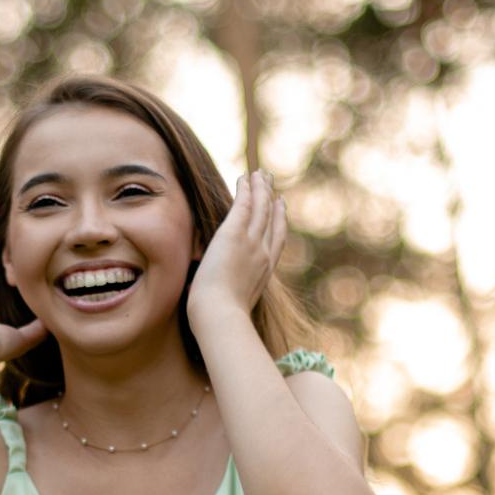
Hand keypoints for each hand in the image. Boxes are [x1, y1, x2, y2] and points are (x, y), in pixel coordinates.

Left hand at [187, 170, 286, 323]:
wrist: (220, 317)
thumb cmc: (221, 320)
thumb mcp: (234, 305)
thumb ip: (233, 294)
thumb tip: (214, 295)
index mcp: (264, 273)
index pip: (275, 241)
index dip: (279, 221)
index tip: (280, 207)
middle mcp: (263, 255)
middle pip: (271, 220)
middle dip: (272, 199)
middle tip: (271, 184)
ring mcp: (251, 244)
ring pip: (261, 208)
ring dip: (260, 189)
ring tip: (260, 174)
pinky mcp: (234, 235)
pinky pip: (243, 206)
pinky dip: (246, 190)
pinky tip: (244, 178)